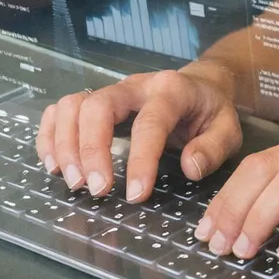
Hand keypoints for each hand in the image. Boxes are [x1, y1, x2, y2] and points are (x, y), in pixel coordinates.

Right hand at [35, 64, 241, 201]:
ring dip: (66, 145)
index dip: (140, 159)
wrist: (201, 84)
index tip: (135, 194)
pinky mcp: (95, 100)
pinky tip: (54, 166)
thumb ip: (213, 148)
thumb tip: (190, 167)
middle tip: (96, 189)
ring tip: (74, 182)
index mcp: (171, 90)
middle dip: (92, 150)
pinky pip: (61, 110)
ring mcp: (112, 91)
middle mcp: (135, 85)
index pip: (150, 122)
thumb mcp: (228, 128)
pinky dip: (50, 136)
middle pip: (99, 106)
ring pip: (74, 105)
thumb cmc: (211, 110)